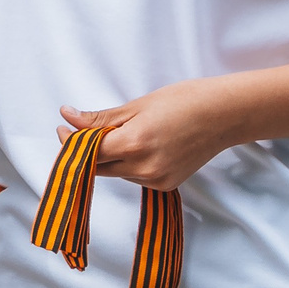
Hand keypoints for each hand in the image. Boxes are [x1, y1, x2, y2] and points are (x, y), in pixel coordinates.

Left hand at [61, 79, 239, 192]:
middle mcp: (144, 168)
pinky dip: (128, 163)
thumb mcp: (137, 105)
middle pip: (99, 166)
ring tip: (121, 133)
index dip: (71, 141)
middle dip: (87, 150)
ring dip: (108, 157)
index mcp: (134, 144)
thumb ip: (99, 119)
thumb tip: (68, 117)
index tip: (64, 127)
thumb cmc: (184, 101)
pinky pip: (134, 176)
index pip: (89, 152)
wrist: (224, 115)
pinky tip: (139, 145)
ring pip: (116, 172)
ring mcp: (156, 180)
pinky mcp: (165, 185)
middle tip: (82, 130)